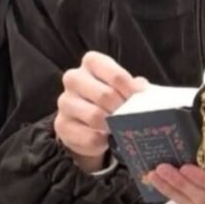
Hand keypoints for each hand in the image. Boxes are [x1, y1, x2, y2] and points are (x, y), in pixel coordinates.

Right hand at [54, 52, 146, 172]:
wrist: (86, 121)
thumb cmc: (109, 98)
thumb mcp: (122, 87)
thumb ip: (133, 86)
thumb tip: (142, 90)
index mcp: (91, 62)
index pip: (116, 75)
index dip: (131, 91)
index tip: (140, 102)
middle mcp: (73, 78)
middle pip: (105, 95)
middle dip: (122, 110)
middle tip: (131, 118)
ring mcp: (65, 102)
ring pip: (94, 116)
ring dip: (112, 125)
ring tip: (120, 128)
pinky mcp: (61, 125)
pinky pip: (88, 136)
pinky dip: (102, 141)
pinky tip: (106, 138)